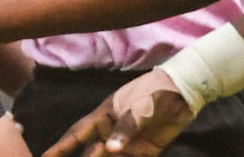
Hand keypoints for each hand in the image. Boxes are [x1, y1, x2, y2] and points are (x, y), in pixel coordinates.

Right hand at [43, 68, 195, 156]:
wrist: (183, 93)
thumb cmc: (154, 93)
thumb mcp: (138, 107)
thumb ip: (125, 128)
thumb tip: (110, 149)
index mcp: (103, 117)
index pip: (76, 135)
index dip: (60, 148)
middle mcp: (111, 132)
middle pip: (89, 152)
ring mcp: (127, 144)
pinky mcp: (145, 152)